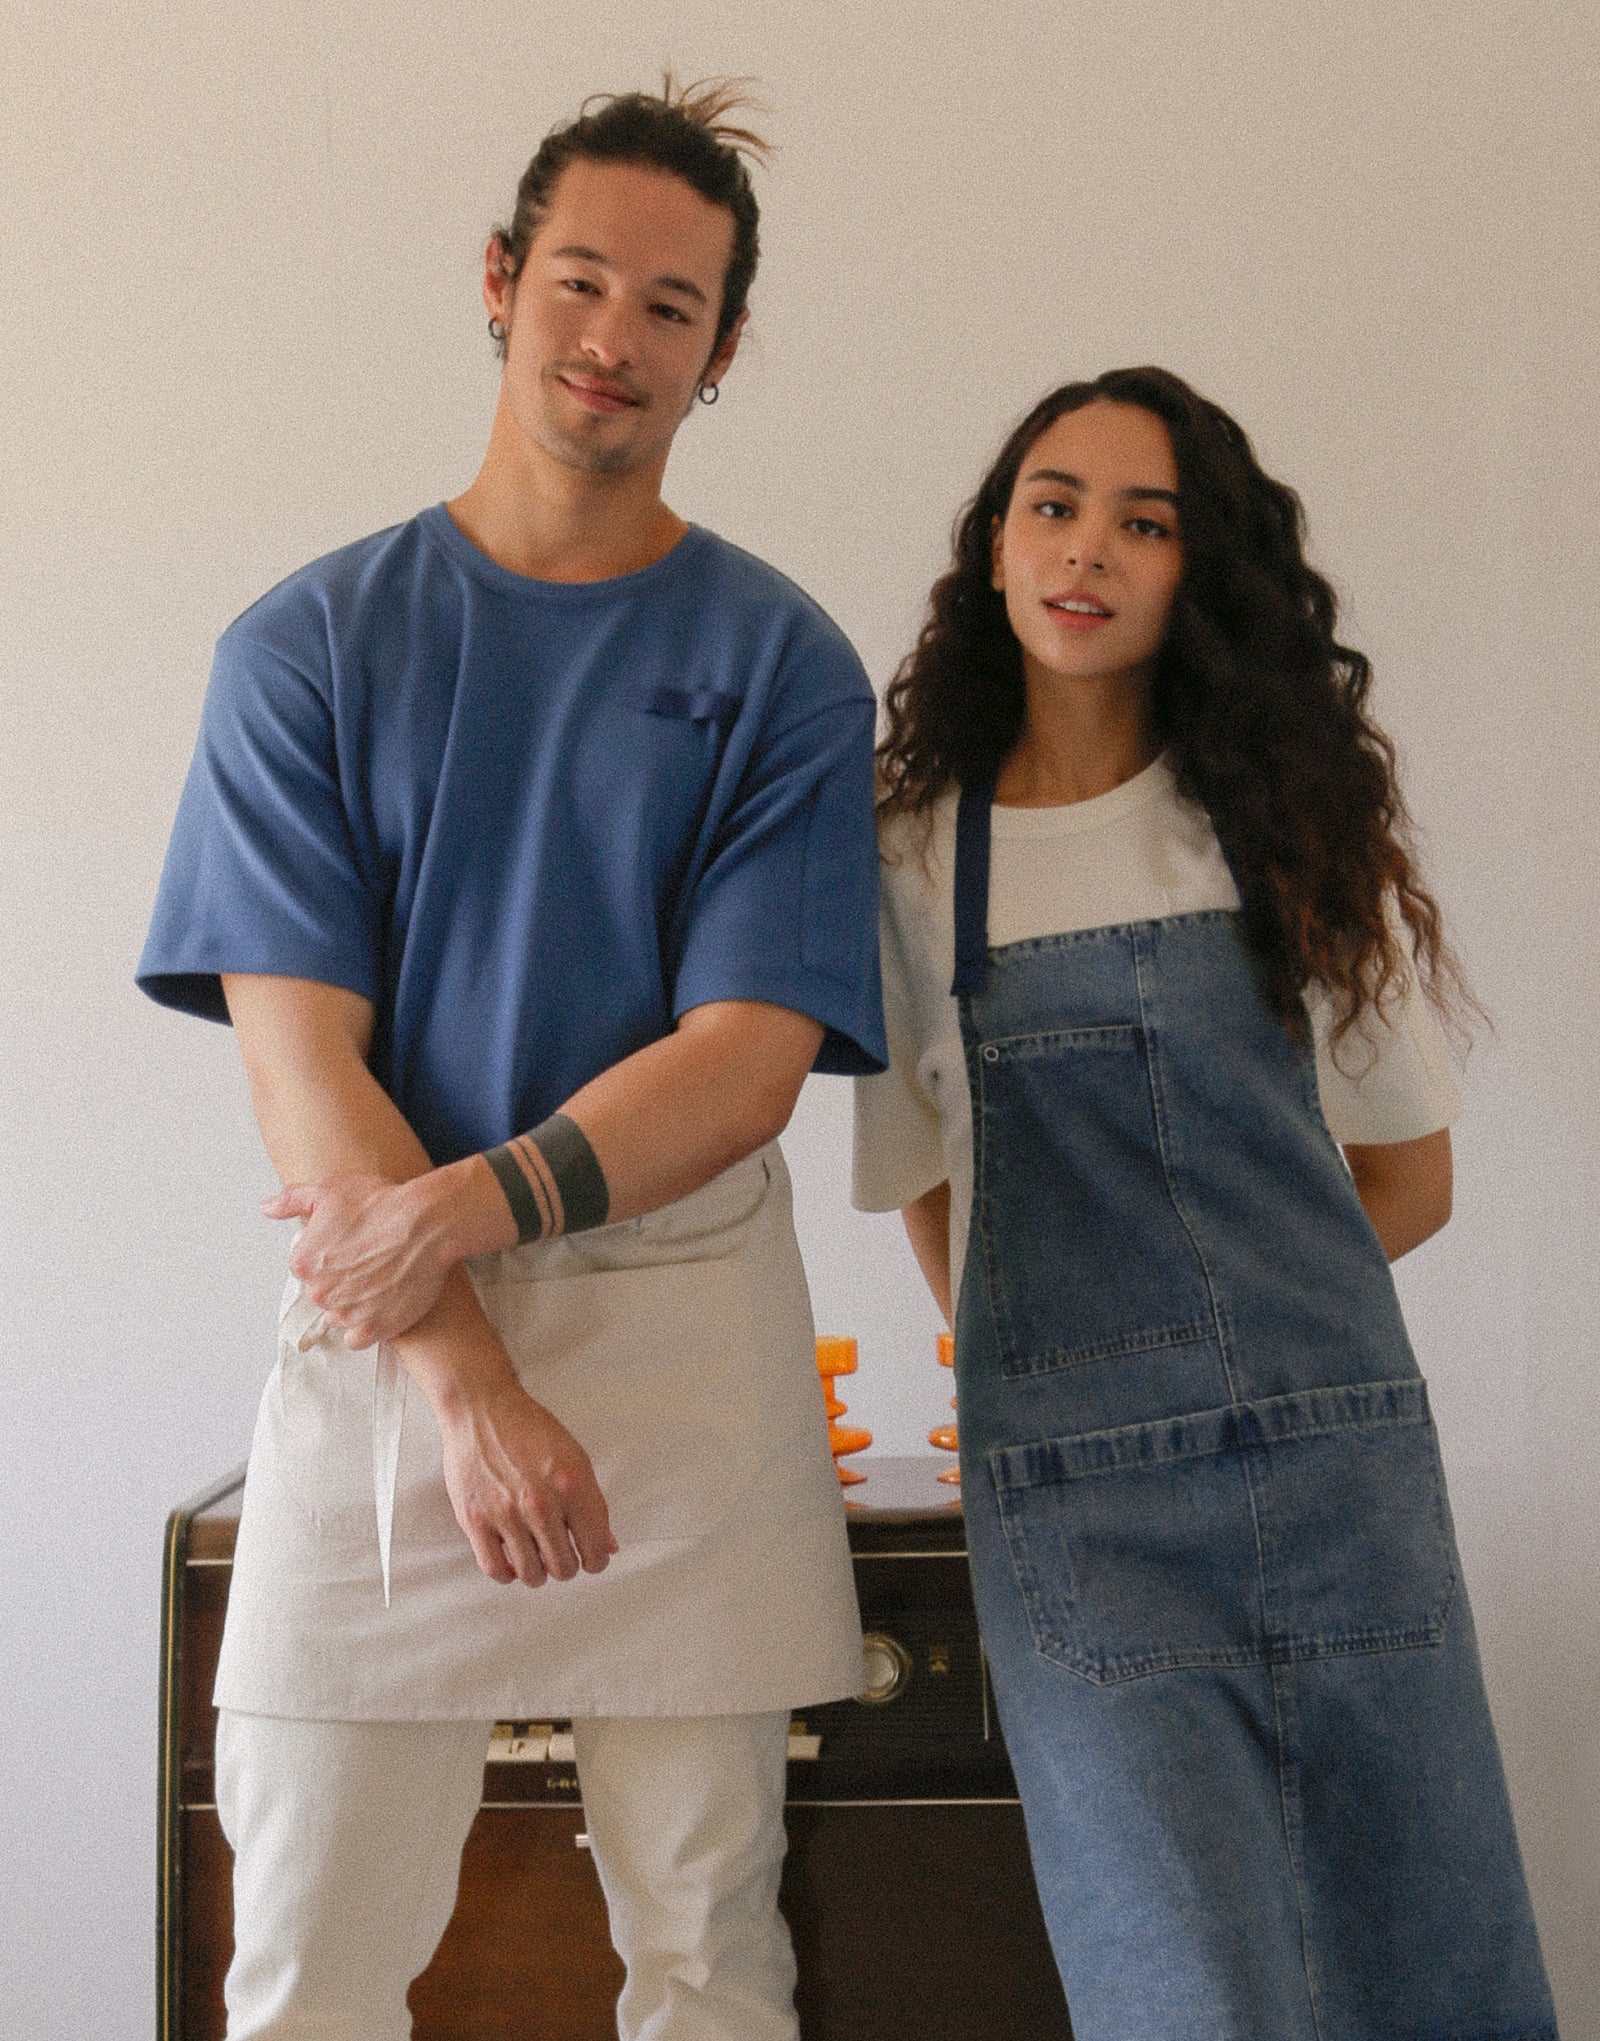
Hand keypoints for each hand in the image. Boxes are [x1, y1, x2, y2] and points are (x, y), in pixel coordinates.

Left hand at [265, 1172, 448, 1345]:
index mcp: (303, 1262)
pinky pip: (358, 1339)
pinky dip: (368, 1326)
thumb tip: (267, 1208)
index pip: (308, 1269)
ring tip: (381, 1281)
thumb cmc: (382, 1204)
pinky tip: (383, 1304)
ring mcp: (345, 1313)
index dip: (331, 1258)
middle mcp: (319, 1292)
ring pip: (340, 1316)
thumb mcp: (330, 1189)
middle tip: (369, 1262)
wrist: (426, 1223)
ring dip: (355, 1305)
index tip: (351, 1247)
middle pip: (323, 1294)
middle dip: (342, 1282)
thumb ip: (291, 1200)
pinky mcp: (372, 1329)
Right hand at [437, 1377, 616, 1586]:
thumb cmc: (531, 1430)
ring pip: (532, 1574)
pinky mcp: (475, 1520)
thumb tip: (608, 1546)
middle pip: (564, 1567)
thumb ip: (594, 1505)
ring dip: (539, 1572)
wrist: (483, 1410)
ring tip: (537, 1556)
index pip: (595, 1548)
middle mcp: (541, 1502)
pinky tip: (513, 1560)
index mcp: (573, 1485)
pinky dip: (508, 1573)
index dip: (597, 1560)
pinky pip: (495, 1569)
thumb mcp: (576, 1459)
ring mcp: (506, 1513)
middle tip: (561, 1553)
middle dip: (567, 1565)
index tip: (591, 1559)